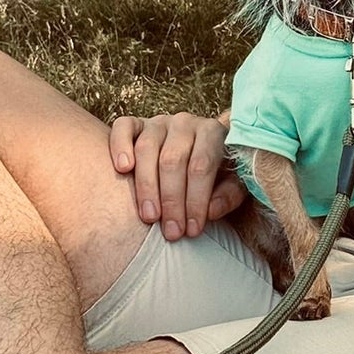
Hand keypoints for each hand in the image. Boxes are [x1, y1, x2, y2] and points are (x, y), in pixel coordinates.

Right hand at [108, 112, 246, 239]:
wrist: (195, 152)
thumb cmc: (216, 172)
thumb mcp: (233, 183)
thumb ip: (228, 195)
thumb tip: (210, 211)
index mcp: (213, 132)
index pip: (202, 166)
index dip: (196, 200)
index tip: (192, 229)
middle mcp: (185, 123)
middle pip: (172, 160)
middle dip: (171, 200)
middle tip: (171, 231)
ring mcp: (159, 122)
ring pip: (146, 148)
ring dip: (146, 185)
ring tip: (149, 216)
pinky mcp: (136, 124)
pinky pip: (123, 127)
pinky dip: (120, 146)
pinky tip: (122, 169)